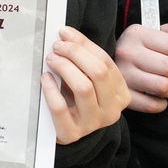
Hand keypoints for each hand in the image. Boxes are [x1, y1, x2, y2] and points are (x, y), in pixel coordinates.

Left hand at [43, 25, 131, 143]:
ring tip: (51, 59)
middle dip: (75, 54)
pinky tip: (45, 78)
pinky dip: (51, 89)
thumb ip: (84, 60)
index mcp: (121, 94)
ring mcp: (93, 124)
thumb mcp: (90, 80)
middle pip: (98, 73)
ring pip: (83, 88)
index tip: (65, 33)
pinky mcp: (72, 133)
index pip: (106, 62)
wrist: (71, 132)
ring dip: (65, 67)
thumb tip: (67, 34)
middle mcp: (112, 110)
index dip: (84, 44)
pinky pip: (60, 108)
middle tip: (57, 47)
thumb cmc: (79, 100)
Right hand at [114, 22, 167, 112]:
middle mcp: (126, 53)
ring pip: (163, 87)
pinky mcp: (123, 95)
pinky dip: (161, 104)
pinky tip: (157, 97)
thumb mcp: (150, 36)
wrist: (106, 67)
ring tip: (167, 86)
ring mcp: (123, 75)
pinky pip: (152, 105)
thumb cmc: (136, 50)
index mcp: (135, 34)